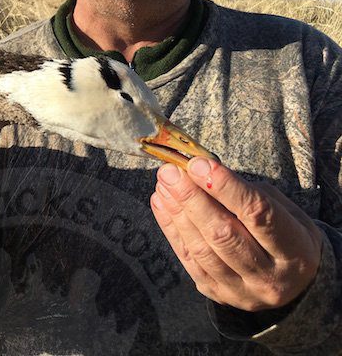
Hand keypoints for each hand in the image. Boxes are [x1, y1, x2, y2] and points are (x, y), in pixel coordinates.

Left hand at [150, 157, 322, 310]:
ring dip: (177, 212)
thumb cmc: (286, 234)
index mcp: (295, 251)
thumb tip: (203, 170)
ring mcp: (241, 291)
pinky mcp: (216, 294)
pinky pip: (188, 260)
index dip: (224, 186)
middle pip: (223, 235)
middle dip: (192, 198)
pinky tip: (161, 204)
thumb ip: (247, 192)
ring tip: (163, 184)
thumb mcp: (284, 210)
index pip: (257, 214)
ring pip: (201, 249)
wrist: (295, 283)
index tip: (198, 163)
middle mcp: (270, 277)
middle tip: (171, 171)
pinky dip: (171, 229)